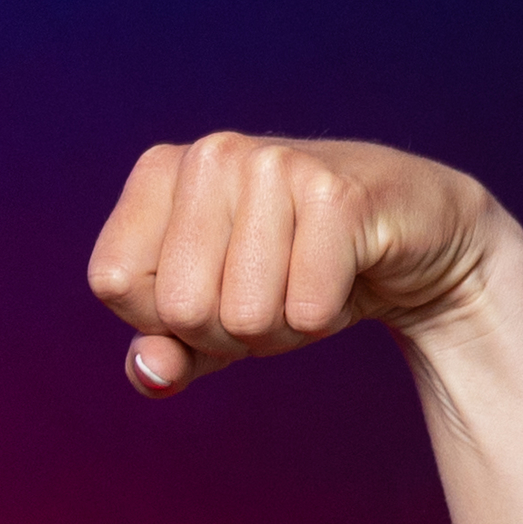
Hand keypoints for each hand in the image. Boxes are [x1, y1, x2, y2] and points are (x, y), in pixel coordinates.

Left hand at [87, 133, 499, 396]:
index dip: (162, 317)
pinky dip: (324, 317)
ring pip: (244, 316)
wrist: (410, 239)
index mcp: (160, 170)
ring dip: (282, 326)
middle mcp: (210, 152)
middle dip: (227, 331)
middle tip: (272, 289)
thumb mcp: (213, 318)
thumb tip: (149, 371)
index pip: (112, 281)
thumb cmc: (292, 273)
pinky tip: (345, 272)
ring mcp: (272, 163)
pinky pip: (306, 311)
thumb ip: (165, 350)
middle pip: (180, 308)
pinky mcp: (335, 192)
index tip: (214, 287)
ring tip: (307, 279)